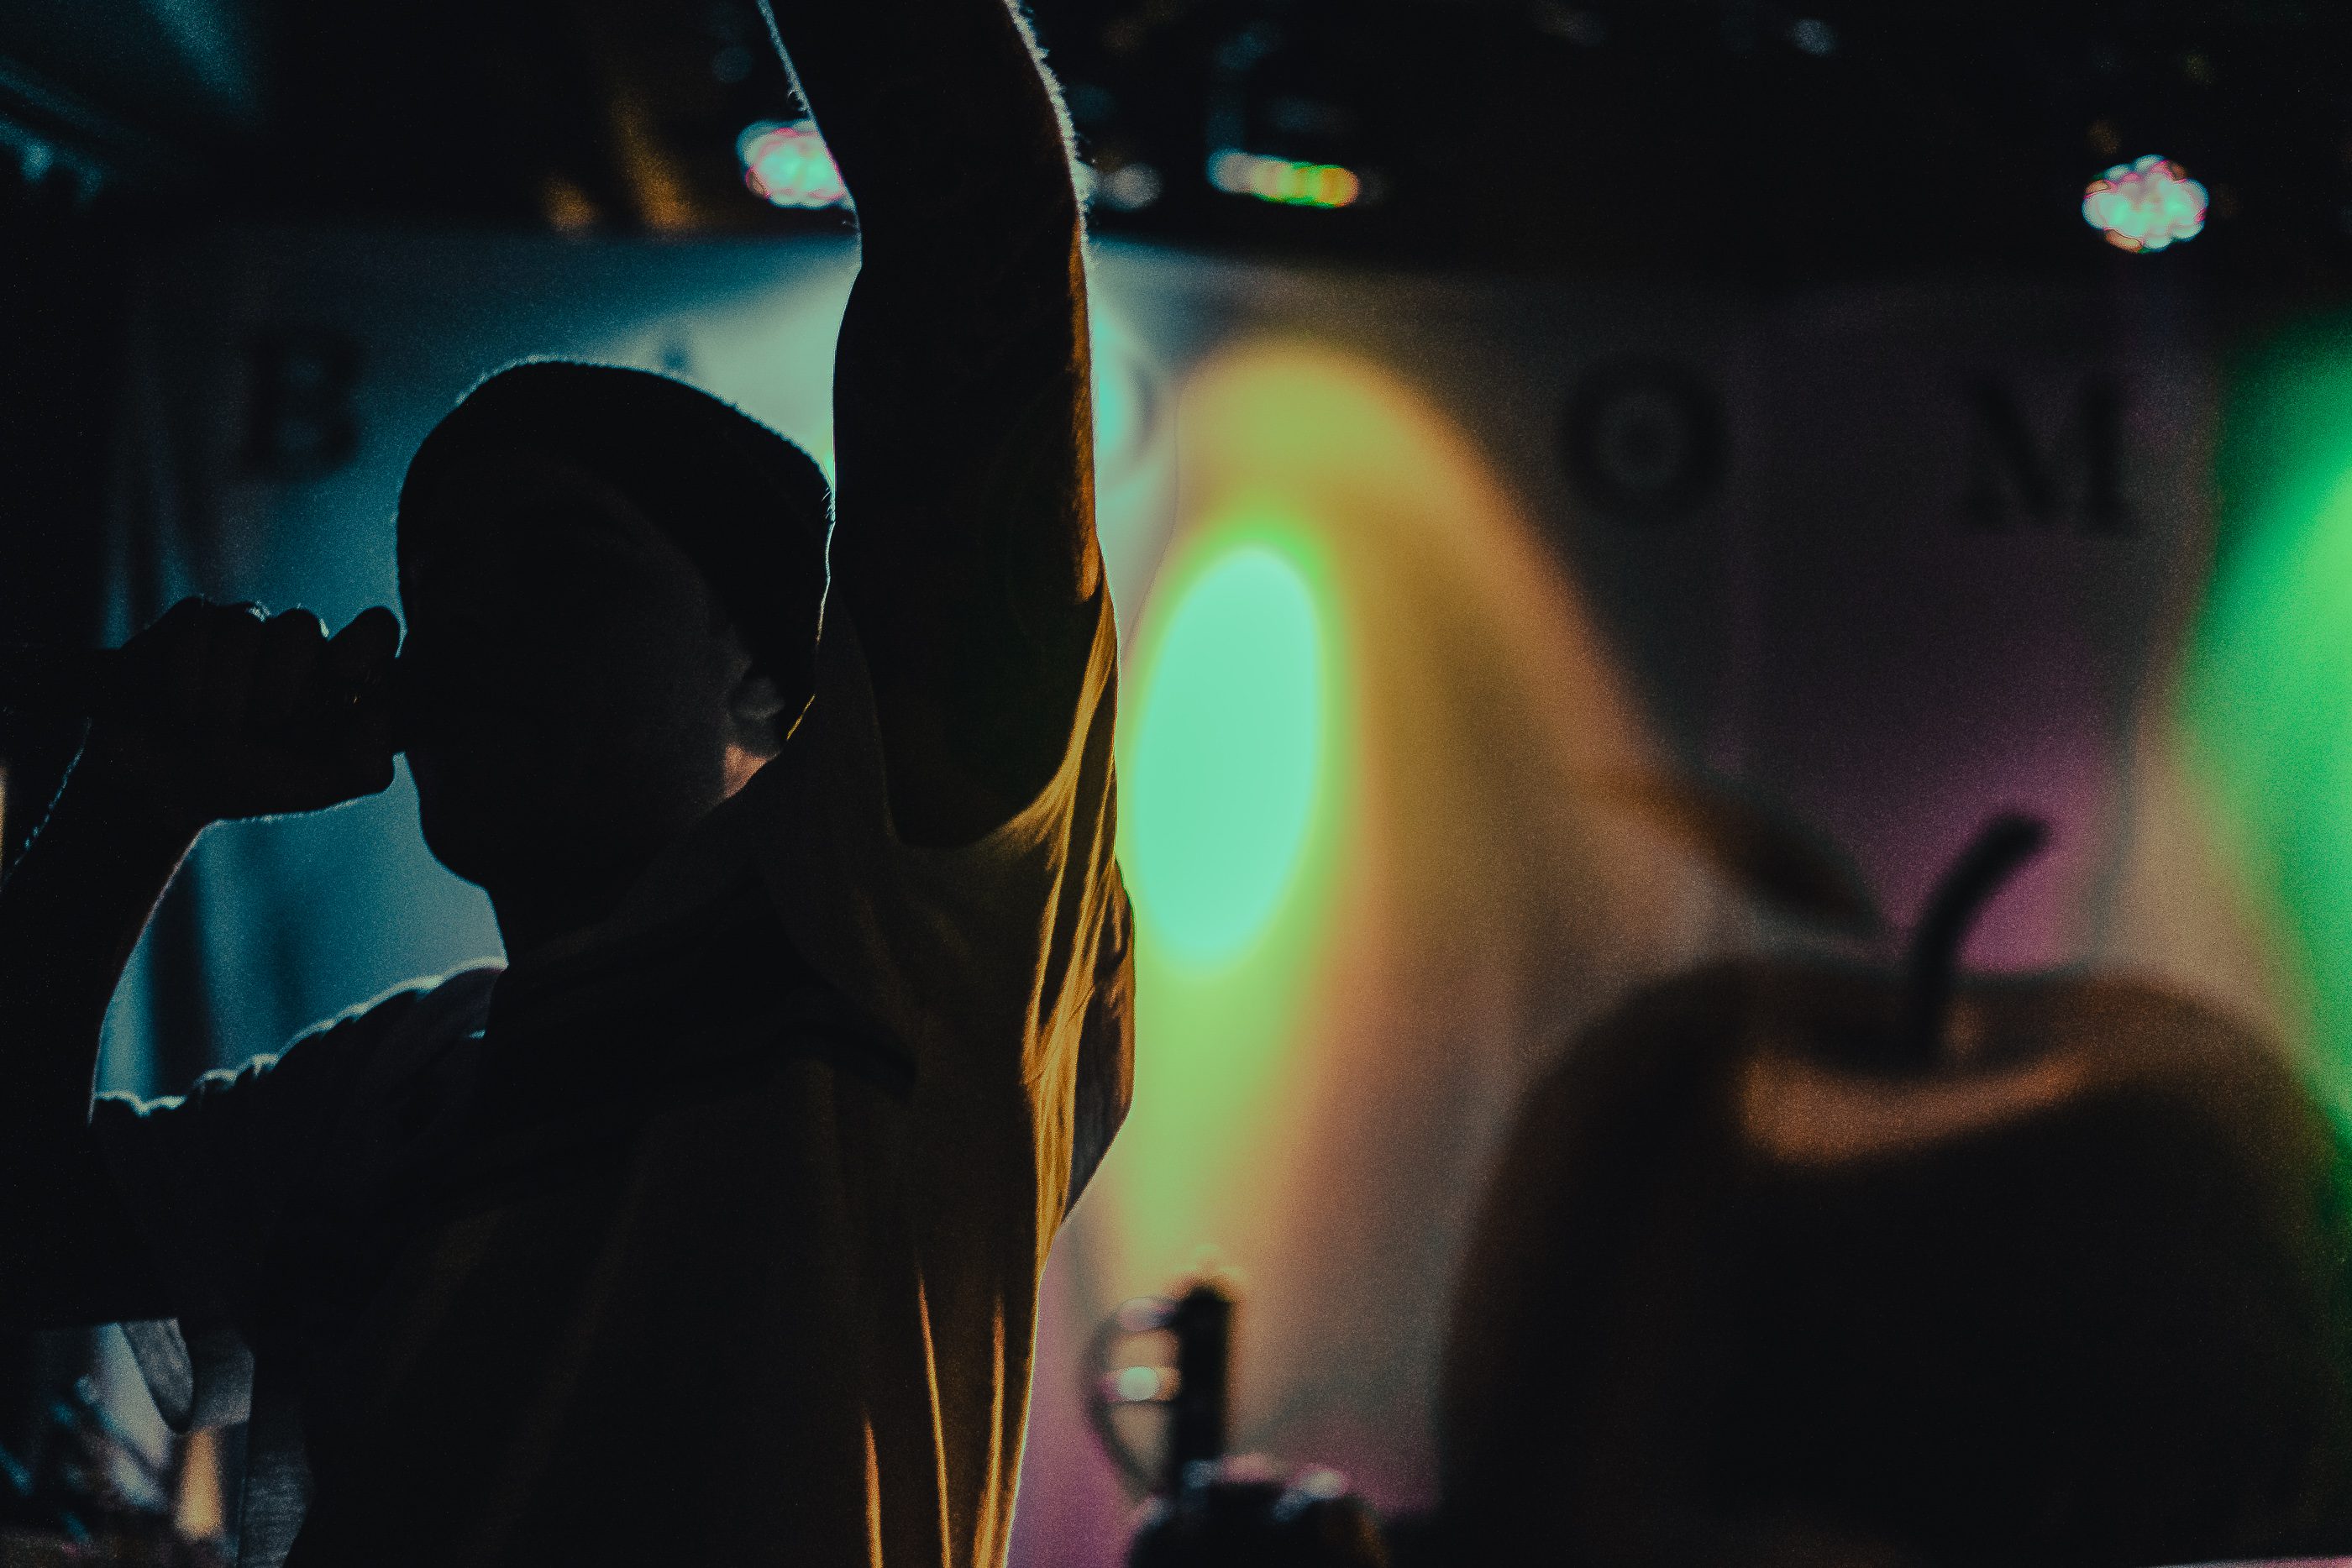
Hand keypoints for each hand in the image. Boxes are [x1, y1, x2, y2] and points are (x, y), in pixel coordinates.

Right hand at [80, 598, 400, 829]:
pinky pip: (196, 628)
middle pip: (303, 624)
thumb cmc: (251, 783)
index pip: (376, 627)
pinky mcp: (191, 623)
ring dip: (225, 694)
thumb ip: (366, 763)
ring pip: (245, 627)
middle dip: (278, 684)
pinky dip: (187, 680)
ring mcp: (243, 629)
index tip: (340, 676)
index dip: (364, 644)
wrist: (164, 789)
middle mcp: (296, 646)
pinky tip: (182, 709)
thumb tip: (379, 711)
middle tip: (264, 726)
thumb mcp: (318, 789)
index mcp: (337, 677)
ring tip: (215, 730)